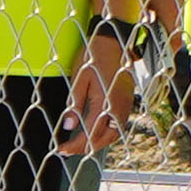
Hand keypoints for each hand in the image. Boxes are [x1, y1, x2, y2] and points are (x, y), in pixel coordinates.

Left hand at [64, 32, 139, 159]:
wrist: (112, 41)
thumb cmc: (94, 56)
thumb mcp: (78, 80)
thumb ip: (74, 105)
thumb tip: (68, 126)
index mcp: (105, 102)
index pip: (89, 133)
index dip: (75, 144)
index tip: (63, 149)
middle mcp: (119, 107)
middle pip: (104, 139)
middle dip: (86, 148)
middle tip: (69, 149)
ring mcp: (126, 105)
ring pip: (113, 134)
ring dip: (97, 142)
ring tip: (81, 143)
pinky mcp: (128, 101)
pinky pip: (118, 124)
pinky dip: (107, 133)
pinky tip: (95, 131)